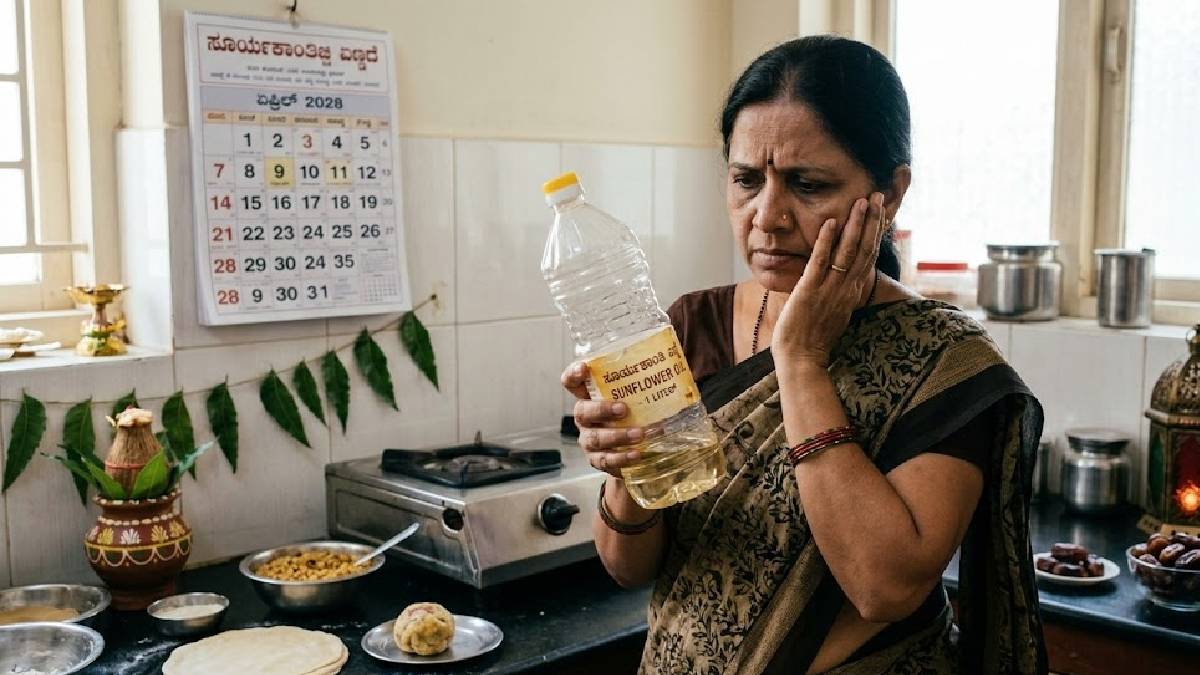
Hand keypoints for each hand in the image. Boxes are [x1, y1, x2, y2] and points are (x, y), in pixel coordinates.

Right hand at [561, 361, 644, 477]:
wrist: (635, 449)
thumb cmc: (635, 414)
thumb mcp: (637, 397)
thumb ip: (645, 382)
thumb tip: (677, 361)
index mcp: (590, 395)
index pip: (571, 381)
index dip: (574, 373)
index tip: (585, 368)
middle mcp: (584, 417)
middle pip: (581, 411)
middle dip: (602, 409)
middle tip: (624, 409)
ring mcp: (588, 439)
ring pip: (594, 438)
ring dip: (617, 436)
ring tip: (640, 434)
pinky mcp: (597, 459)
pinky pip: (605, 459)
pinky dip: (621, 458)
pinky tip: (637, 454)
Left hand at [770, 192, 885, 367]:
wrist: (802, 360)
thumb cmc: (814, 339)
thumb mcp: (835, 312)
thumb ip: (842, 294)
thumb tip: (846, 281)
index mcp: (852, 293)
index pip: (869, 256)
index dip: (876, 232)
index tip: (883, 211)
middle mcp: (846, 289)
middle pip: (865, 249)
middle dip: (872, 221)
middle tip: (878, 196)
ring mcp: (830, 290)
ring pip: (848, 252)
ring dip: (856, 225)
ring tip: (862, 201)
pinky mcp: (810, 291)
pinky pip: (820, 262)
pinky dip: (826, 242)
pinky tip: (830, 223)